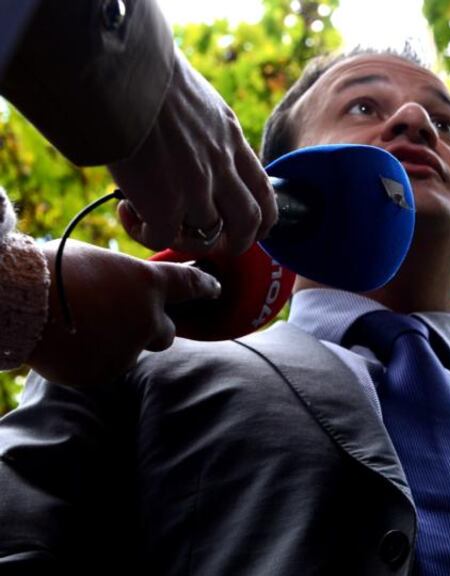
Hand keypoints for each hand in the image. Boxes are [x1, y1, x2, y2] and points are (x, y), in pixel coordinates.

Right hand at [27, 240, 220, 385]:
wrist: (17, 302)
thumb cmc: (50, 270)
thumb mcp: (97, 262)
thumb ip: (121, 281)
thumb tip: (120, 293)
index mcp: (149, 283)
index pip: (191, 284)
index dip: (205, 286)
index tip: (215, 289)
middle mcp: (148, 319)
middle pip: (166, 332)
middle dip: (153, 328)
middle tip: (127, 320)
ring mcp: (128, 350)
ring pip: (128, 351)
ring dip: (113, 343)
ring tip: (76, 326)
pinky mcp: (103, 373)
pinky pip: (101, 367)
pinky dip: (89, 359)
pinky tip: (65, 343)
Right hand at [108, 50, 276, 255]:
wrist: (122, 72)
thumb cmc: (146, 75)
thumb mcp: (197, 100)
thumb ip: (205, 129)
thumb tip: (189, 143)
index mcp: (231, 139)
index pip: (263, 188)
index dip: (264, 217)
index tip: (254, 228)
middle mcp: (221, 166)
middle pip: (250, 221)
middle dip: (240, 241)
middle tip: (218, 246)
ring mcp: (196, 187)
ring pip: (207, 233)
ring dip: (183, 236)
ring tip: (153, 220)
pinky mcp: (164, 202)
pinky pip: (164, 236)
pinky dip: (147, 233)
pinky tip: (127, 213)